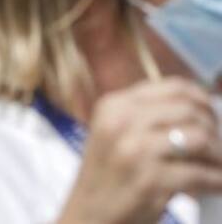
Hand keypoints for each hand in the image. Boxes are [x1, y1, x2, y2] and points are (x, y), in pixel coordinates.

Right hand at [58, 78, 221, 223]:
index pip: (171, 87)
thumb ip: (146, 117)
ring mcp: (136, 152)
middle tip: (216, 147)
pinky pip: (201, 174)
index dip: (200, 98)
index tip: (211, 113)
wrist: (89, 217)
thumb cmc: (108, 177)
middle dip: (212, 129)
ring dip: (217, 155)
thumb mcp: (114, 134)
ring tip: (216, 166)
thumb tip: (200, 110)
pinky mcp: (151, 181)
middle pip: (189, 111)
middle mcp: (122, 122)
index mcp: (114, 106)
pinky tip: (217, 184)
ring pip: (199, 138)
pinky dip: (217, 180)